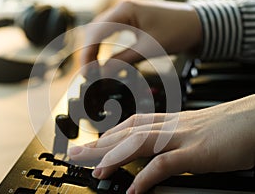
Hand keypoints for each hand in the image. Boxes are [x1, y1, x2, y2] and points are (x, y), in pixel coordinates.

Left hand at [68, 95, 254, 193]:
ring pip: (139, 143)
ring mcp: (183, 138)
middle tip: (77, 154)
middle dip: (100, 144)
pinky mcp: (197, 152)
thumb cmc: (231, 126)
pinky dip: (146, 177)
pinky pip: (165, 164)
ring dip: (114, 157)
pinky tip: (133, 189)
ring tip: (95, 171)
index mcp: (172, 121)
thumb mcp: (197, 130)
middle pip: (127, 133)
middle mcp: (172, 127)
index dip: (111, 134)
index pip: (133, 124)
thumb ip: (177, 138)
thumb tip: (164, 151)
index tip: (95, 143)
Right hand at [80, 0, 201, 75]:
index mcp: (125, 10)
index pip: (97, 32)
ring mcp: (125, 14)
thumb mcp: (149, 48)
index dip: (88, 53)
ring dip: (94, 50)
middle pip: (94, 30)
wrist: (196, 25)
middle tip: (87, 73)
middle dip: (88, 52)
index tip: (86, 71)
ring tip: (92, 68)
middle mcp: (122, 9)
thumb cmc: (177, 31)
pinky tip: (102, 58)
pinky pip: (110, 33)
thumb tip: (103, 74)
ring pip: (100, 32)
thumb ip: (123, 60)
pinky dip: (103, 47)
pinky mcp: (130, 21)